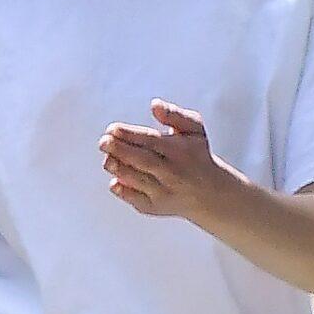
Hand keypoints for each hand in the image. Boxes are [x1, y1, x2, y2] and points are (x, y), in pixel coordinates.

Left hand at [101, 103, 229, 224]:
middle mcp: (172, 173)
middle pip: (141, 160)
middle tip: (103, 142)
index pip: (150, 140)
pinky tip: (116, 179)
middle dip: (118, 150)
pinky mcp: (155, 208)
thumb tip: (155, 105)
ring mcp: (163, 192)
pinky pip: (133, 198)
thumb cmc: (195, 155)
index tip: (112, 129)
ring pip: (134, 179)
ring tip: (108, 159)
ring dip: (116, 167)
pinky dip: (121, 189)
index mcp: (181, 151)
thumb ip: (175, 114)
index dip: (128, 134)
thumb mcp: (194, 130)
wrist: (210, 194)